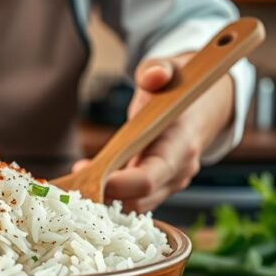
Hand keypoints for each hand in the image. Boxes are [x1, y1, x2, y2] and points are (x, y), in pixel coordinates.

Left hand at [72, 52, 233, 212]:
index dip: (117, 184)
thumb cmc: (181, 90)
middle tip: (73, 178)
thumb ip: (159, 70)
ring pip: (131, 205)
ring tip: (79, 173)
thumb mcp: (171, 70)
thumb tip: (153, 76)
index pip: (148, 179)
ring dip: (103, 195)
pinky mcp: (158, 188)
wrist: (202, 107)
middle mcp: (177, 173)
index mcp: (180, 147)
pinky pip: (131, 198)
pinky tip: (90, 172)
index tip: (88, 176)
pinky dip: (109, 192)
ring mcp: (169, 184)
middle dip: (102, 194)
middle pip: (136, 201)